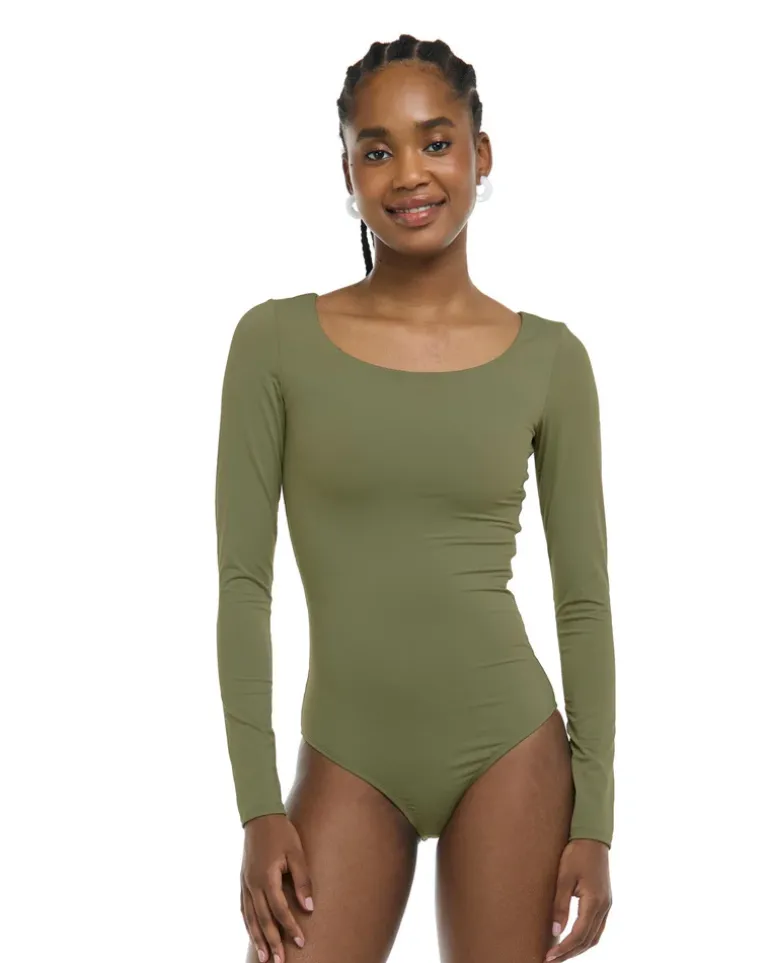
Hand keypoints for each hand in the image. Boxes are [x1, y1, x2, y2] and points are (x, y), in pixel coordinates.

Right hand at [240, 813, 314, 962]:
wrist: (260, 817)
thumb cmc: (282, 833)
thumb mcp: (297, 853)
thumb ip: (303, 880)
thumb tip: (310, 907)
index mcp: (266, 878)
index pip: (280, 910)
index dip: (290, 927)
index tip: (301, 942)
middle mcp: (253, 885)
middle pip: (263, 920)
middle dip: (272, 942)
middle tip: (280, 962)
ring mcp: (246, 884)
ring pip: (250, 918)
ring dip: (258, 939)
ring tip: (264, 958)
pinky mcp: (243, 881)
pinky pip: (244, 908)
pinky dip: (248, 924)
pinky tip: (253, 933)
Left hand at [544, 838, 611, 961]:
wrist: (593, 838)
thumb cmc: (577, 854)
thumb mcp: (564, 877)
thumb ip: (560, 904)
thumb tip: (556, 930)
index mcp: (595, 902)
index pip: (579, 935)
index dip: (564, 948)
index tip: (549, 956)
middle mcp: (604, 907)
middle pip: (588, 941)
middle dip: (570, 953)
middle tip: (551, 960)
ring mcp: (606, 905)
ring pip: (594, 937)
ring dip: (578, 948)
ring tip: (560, 954)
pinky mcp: (604, 901)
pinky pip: (596, 927)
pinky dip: (584, 938)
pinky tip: (573, 939)